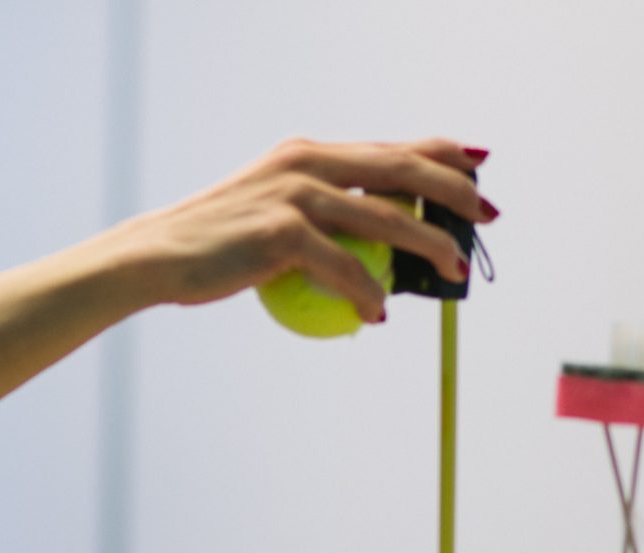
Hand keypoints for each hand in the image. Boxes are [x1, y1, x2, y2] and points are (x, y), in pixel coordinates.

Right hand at [117, 137, 491, 321]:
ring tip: (454, 270)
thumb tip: (367, 248)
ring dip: (431, 247)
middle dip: (454, 191)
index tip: (478, 171)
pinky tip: (379, 314)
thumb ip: (315, 218)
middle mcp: (306, 163)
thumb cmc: (211, 248)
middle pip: (403, 169)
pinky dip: (368, 294)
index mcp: (306, 153)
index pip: (389, 146)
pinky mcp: (283, 234)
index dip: (441, 155)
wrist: (156, 257)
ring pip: (388, 218)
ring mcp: (295, 196)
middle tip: (486, 217)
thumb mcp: (266, 218)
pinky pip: (346, 268)